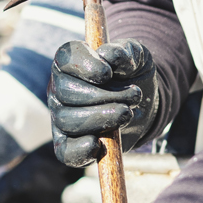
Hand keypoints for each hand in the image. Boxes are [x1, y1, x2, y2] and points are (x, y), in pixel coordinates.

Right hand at [48, 38, 158, 167]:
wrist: (142, 104)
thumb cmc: (133, 75)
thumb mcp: (137, 57)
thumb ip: (125, 51)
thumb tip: (109, 56)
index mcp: (71, 61)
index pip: (66, 58)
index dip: (84, 64)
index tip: (107, 73)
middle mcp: (59, 88)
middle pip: (66, 92)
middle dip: (104, 96)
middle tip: (133, 96)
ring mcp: (61, 116)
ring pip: (67, 120)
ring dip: (101, 118)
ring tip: (127, 113)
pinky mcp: (69, 142)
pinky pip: (64, 151)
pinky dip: (79, 150)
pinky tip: (98, 144)